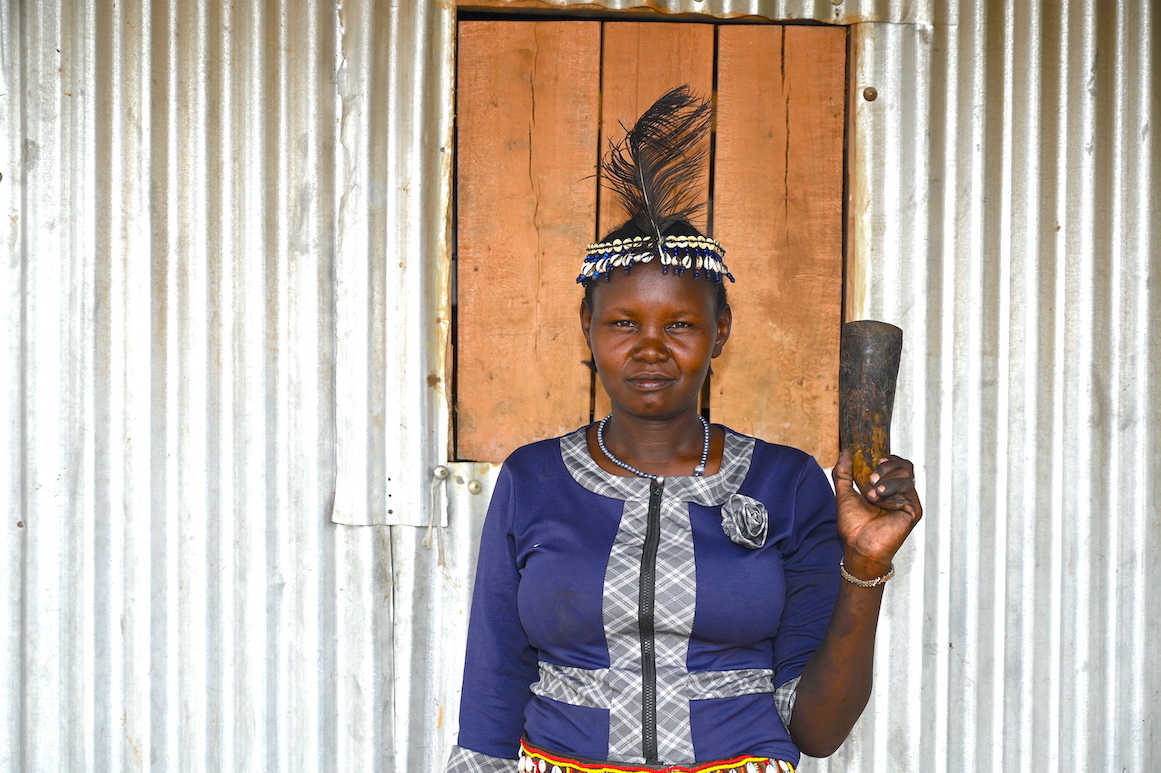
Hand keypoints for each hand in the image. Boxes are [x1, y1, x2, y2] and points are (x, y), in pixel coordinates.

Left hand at [831, 450, 922, 576]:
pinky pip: (908, 489)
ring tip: (872, 493)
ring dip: (886, 479)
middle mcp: (898, 493)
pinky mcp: (913, 509)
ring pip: (906, 474)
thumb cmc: (852, 525)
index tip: (874, 459)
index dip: (887, 459)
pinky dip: (891, 489)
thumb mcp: (844, 492)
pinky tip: (879, 498)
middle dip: (886, 466)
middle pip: (904, 465)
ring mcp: (906, 501)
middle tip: (870, 478)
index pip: (895, 464)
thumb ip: (843, 472)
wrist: (858, 545)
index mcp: (885, 487)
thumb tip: (845, 451)